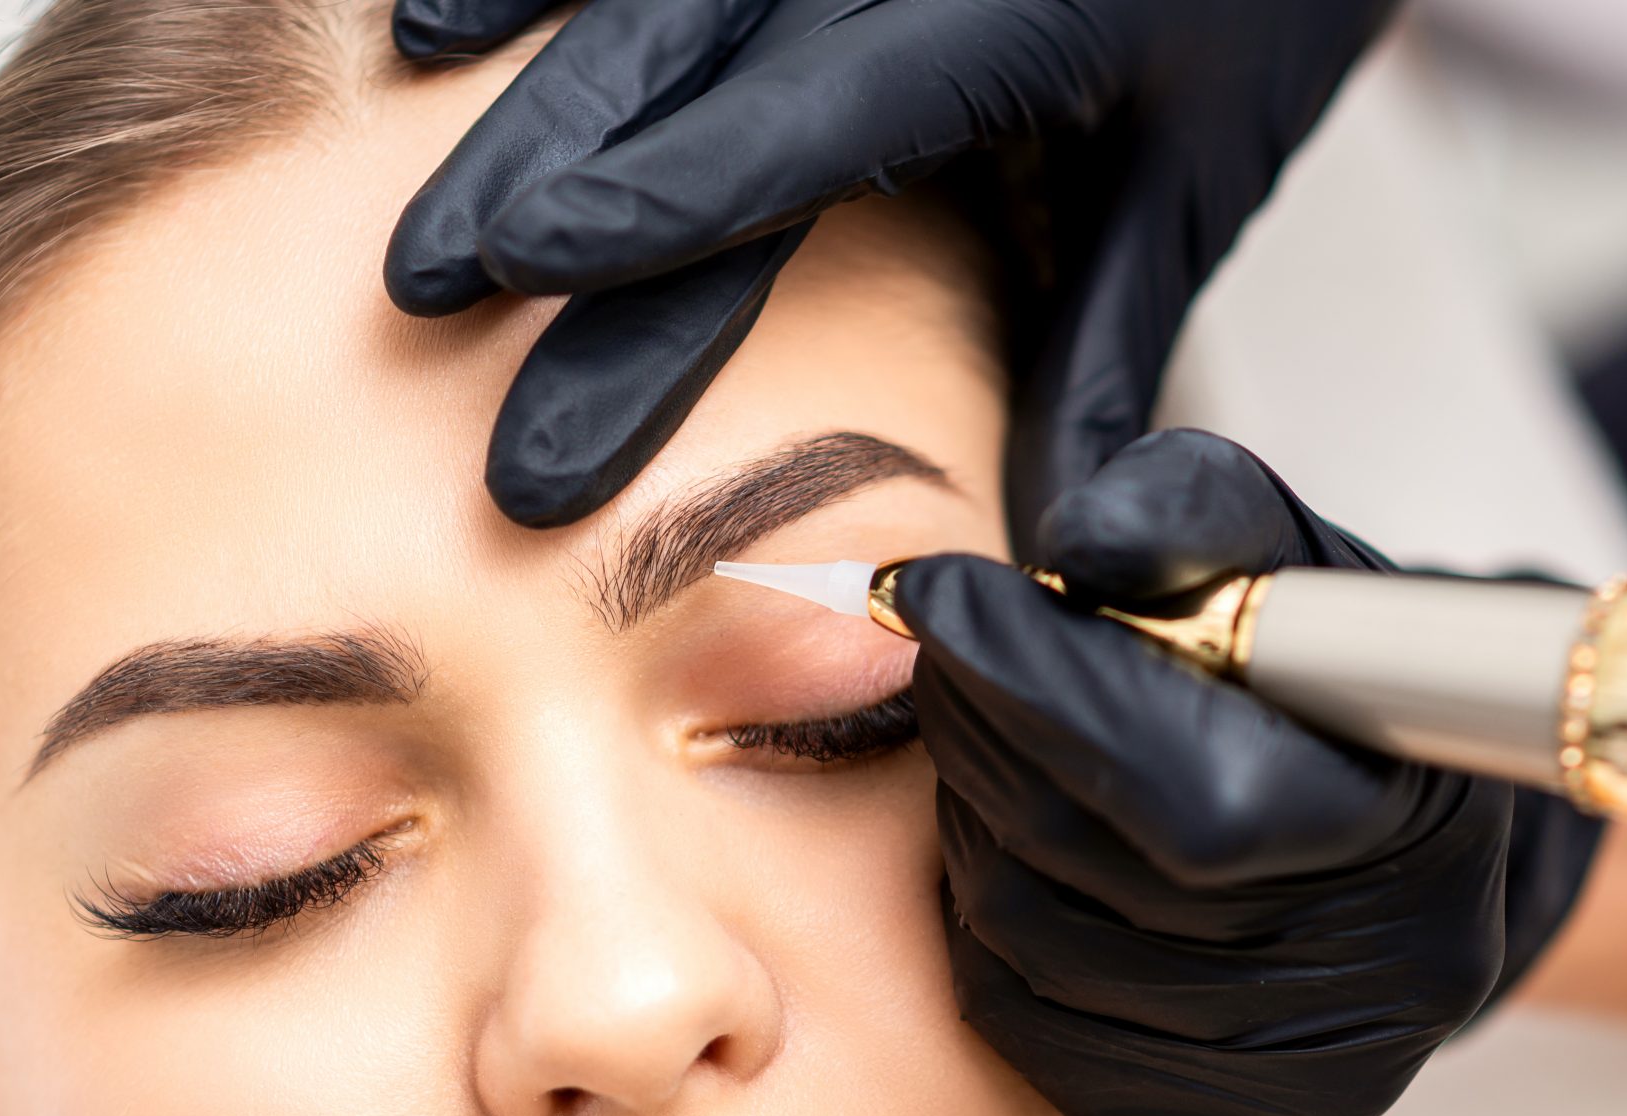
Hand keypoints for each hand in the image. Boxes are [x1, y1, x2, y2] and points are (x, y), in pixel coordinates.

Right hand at [386, 0, 1403, 531]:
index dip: (659, 191)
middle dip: (541, 173)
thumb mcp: (1201, 174)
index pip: (809, 113)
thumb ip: (1108, 353)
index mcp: (1020, 7)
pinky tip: (434, 21)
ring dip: (517, 81)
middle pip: (685, 43)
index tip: (525, 266)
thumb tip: (1055, 551)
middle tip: (426, 294)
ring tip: (425, 204)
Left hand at [891, 430, 1598, 1115]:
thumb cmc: (1345, 695)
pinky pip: (1021, 1027)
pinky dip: (990, 924)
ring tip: (1009, 745)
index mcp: (1412, 839)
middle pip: (1079, 861)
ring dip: (978, 819)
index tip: (942, 595)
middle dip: (985, 730)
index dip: (1039, 683)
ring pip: (1024, 943)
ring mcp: (1291, 1085)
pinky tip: (1030, 850)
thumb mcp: (1302, 568)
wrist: (1416, 859)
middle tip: (962, 646)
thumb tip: (1076, 547)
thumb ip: (1195, 522)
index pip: (1178, 789)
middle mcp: (1365, 991)